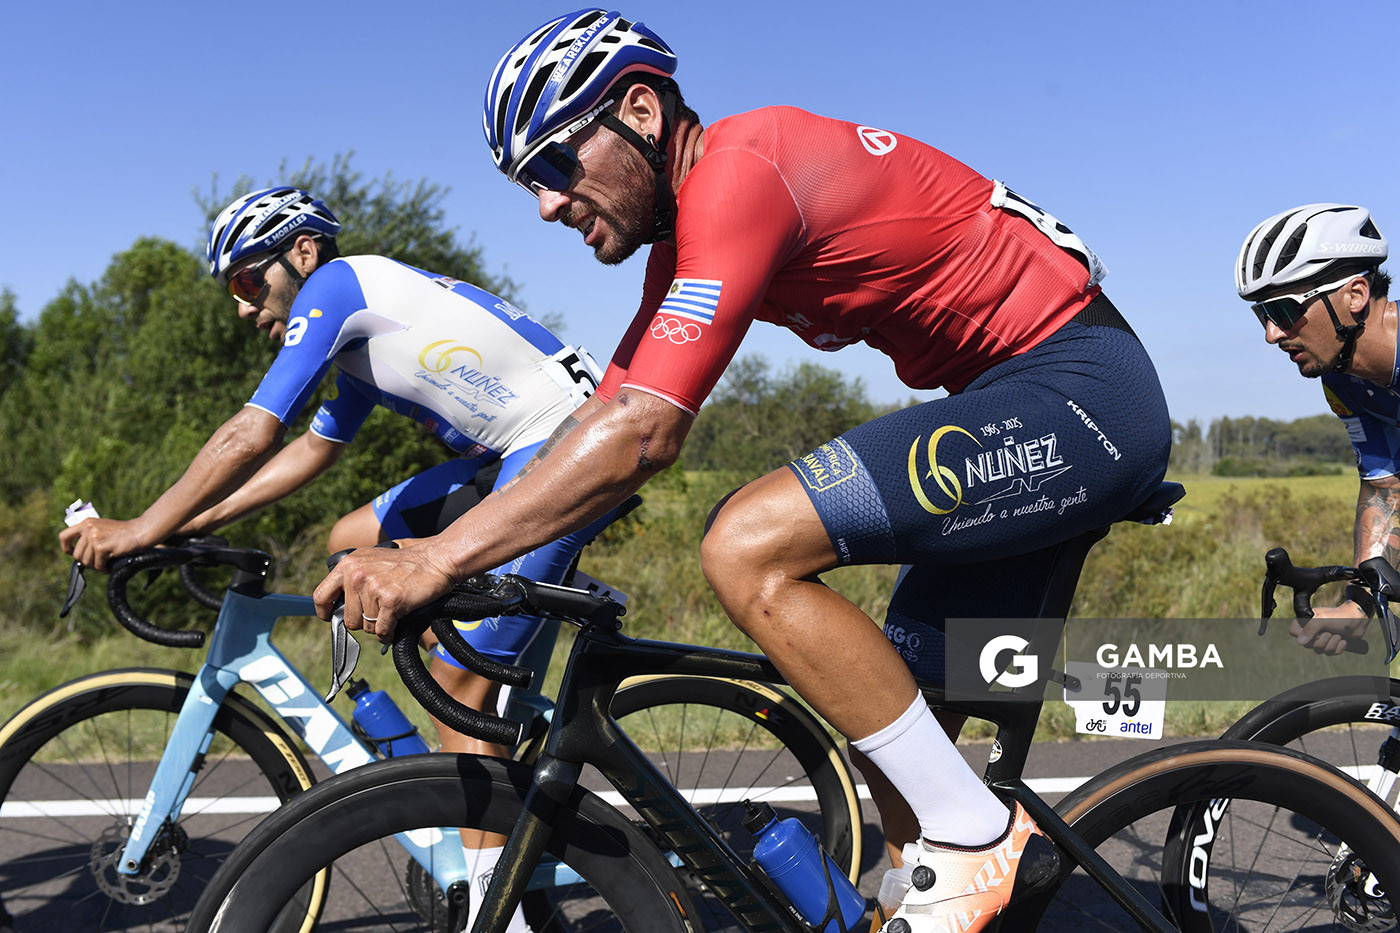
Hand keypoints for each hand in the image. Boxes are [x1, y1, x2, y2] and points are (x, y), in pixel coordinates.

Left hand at [59, 518, 149, 571]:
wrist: (140, 531)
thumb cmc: (124, 533)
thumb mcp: (102, 528)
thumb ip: (88, 536)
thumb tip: (77, 555)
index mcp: (86, 523)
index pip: (64, 536)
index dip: (66, 548)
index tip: (72, 553)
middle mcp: (88, 528)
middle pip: (77, 554)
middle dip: (87, 561)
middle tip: (98, 562)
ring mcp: (94, 537)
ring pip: (86, 561)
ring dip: (96, 566)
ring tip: (106, 563)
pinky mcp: (101, 547)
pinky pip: (98, 565)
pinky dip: (104, 568)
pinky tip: (110, 565)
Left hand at [314, 541, 456, 642]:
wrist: (436, 560)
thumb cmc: (407, 564)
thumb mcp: (371, 560)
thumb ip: (352, 577)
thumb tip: (338, 607)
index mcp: (349, 564)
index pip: (321, 596)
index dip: (325, 612)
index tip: (332, 617)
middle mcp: (357, 575)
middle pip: (349, 619)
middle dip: (365, 621)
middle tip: (380, 611)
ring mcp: (373, 588)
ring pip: (367, 627)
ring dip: (381, 625)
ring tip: (393, 610)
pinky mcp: (390, 601)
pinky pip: (383, 631)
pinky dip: (390, 633)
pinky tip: (397, 623)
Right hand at [1288, 603, 1369, 655]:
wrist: (1360, 619)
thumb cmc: (1341, 616)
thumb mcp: (1323, 620)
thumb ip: (1310, 629)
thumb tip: (1300, 642)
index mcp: (1307, 621)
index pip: (1293, 631)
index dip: (1302, 635)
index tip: (1313, 632)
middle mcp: (1313, 630)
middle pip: (1308, 645)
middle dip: (1322, 641)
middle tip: (1330, 632)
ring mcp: (1323, 637)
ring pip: (1320, 650)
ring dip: (1332, 644)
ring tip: (1339, 635)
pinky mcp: (1332, 644)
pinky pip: (1331, 653)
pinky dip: (1339, 648)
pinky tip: (1344, 640)